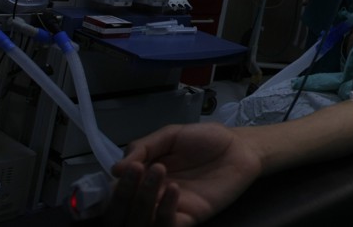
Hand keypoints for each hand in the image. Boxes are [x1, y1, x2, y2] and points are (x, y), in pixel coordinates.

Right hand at [104, 123, 262, 226]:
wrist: (240, 146)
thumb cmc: (205, 139)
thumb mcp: (171, 135)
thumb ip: (144, 147)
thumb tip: (116, 168)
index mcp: (143, 177)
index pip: (116, 191)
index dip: (113, 186)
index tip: (121, 170)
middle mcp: (152, 196)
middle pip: (123, 211)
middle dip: (124, 193)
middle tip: (137, 170)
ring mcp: (170, 208)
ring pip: (142, 221)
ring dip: (143, 199)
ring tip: (157, 170)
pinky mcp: (190, 218)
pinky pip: (169, 225)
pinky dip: (165, 211)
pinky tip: (173, 187)